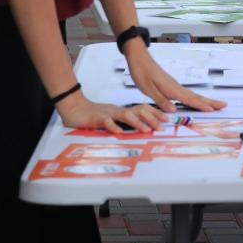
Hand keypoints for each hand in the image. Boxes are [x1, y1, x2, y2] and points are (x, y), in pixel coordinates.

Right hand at [55, 90, 170, 133]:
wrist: (75, 109)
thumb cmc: (95, 116)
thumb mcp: (114, 118)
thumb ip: (126, 121)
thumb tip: (143, 127)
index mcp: (123, 111)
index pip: (143, 109)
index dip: (155, 113)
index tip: (167, 119)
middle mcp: (118, 111)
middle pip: (138, 111)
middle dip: (152, 118)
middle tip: (161, 127)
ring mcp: (109, 114)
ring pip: (125, 115)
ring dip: (137, 122)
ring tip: (146, 130)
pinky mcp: (97, 119)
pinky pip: (107, 122)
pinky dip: (114, 127)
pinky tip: (120, 132)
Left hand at [127, 48, 225, 112]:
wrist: (139, 58)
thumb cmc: (141, 72)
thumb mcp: (148, 88)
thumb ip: (161, 100)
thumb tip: (173, 110)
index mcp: (171, 88)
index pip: (189, 99)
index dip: (201, 105)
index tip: (213, 110)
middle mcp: (175, 87)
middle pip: (196, 96)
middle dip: (210, 101)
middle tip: (224, 105)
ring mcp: (174, 86)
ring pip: (193, 95)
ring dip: (205, 100)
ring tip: (215, 104)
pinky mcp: (171, 85)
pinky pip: (186, 94)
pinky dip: (195, 98)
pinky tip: (196, 101)